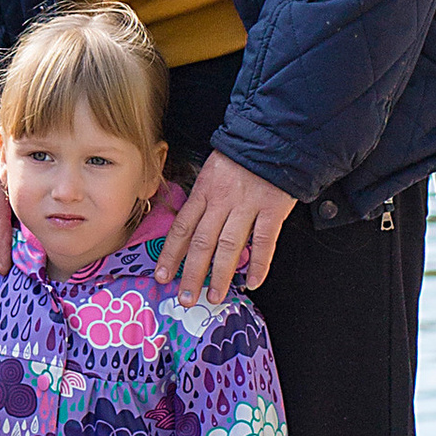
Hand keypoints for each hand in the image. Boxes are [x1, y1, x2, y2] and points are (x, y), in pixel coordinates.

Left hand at [155, 149, 294, 305]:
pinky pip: (264, 240)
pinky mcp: (272, 208)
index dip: (170, 254)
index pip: (182, 227)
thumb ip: (204, 199)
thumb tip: (193, 231)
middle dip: (191, 274)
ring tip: (214, 296)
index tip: (162, 276)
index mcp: (204, 191)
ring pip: (229, 245)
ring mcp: (247, 205)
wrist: (273, 137)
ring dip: (220, 275)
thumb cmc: (242, 157)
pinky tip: (253, 281)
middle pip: (201, 242)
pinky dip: (259, 263)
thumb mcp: (213, 171)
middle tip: (185, 298)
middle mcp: (222, 201)